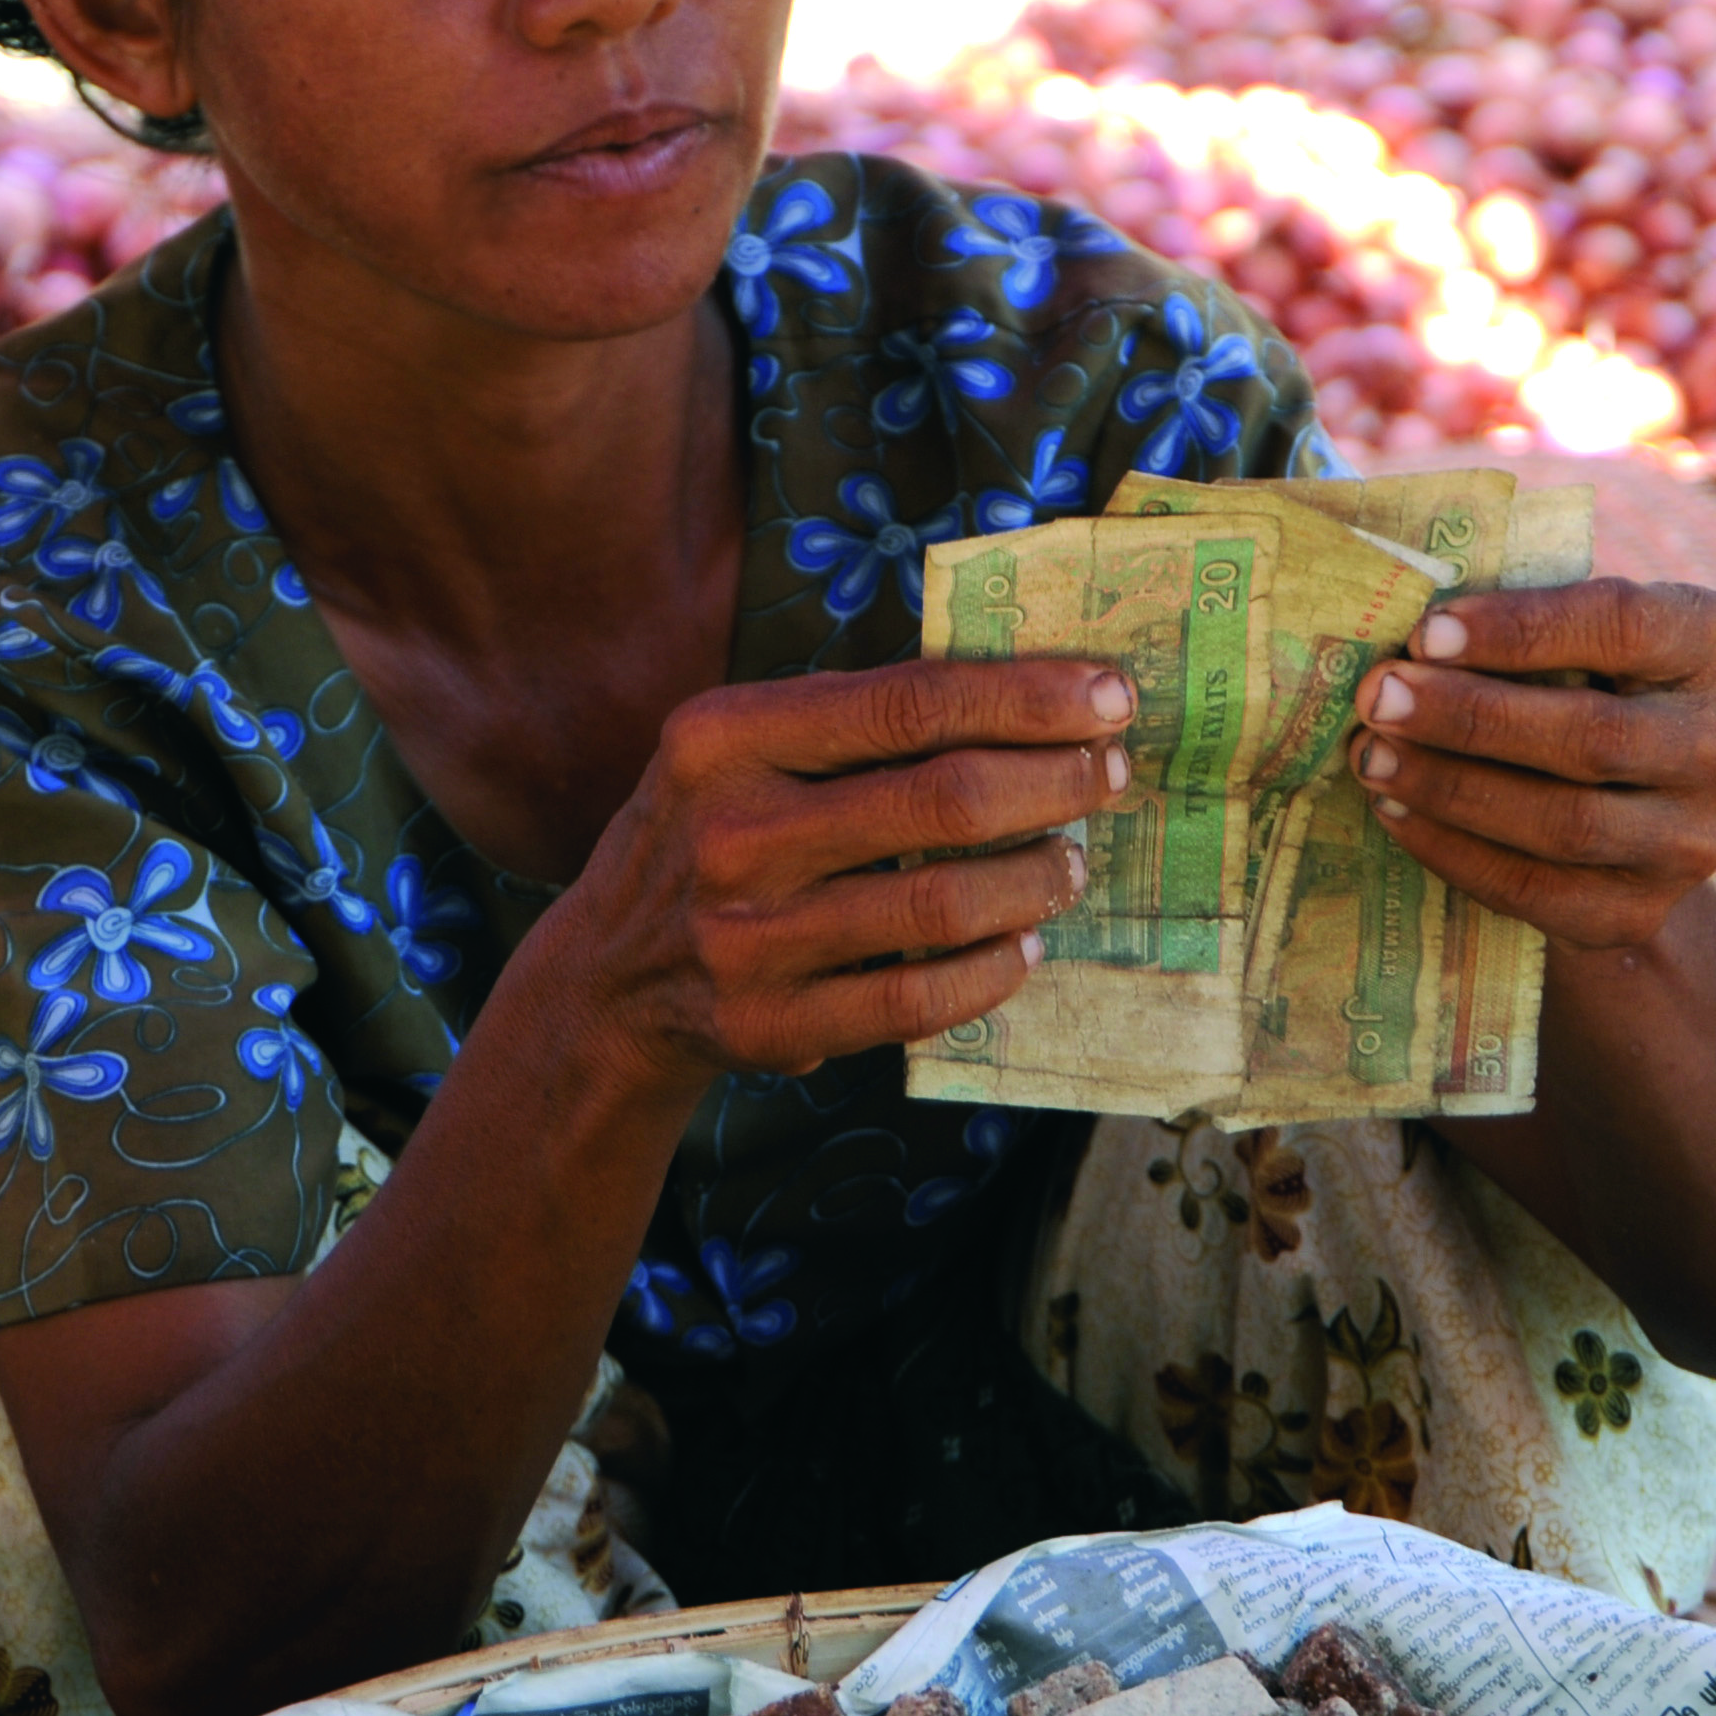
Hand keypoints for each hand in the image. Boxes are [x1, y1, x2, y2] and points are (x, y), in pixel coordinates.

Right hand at [545, 657, 1128, 1092]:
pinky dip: (989, 972)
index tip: (1110, 696)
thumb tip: (1028, 689)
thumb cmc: (709, 832)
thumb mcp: (738, 749)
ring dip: (1034, 881)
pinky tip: (1020, 945)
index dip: (1026, 698)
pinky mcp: (767, 1026)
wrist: (606, 978)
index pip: (908, 703)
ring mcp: (746, 938)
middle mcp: (730, 833)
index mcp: (724, 738)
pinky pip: (915, 1003)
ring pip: (940, 906)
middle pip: (941, 801)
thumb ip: (854, 717)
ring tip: (1070, 863)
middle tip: (1106, 777)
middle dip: (1052, 783)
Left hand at [1345, 578, 1715, 950]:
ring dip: (1452, 788)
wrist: (1613, 820)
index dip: (1521, 629)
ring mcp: (1690, 840)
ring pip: (1566, 822)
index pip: (1624, 624)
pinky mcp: (1640, 912)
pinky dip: (1454, 851)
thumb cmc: (1568, 688)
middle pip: (1594, 736)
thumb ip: (1512, 626)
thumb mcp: (1564, 639)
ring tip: (1373, 757)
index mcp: (1711, 643)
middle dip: (1470, 717)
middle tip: (1380, 698)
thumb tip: (1398, 624)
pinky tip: (1395, 812)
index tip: (1426, 634)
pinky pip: (1536, 889)